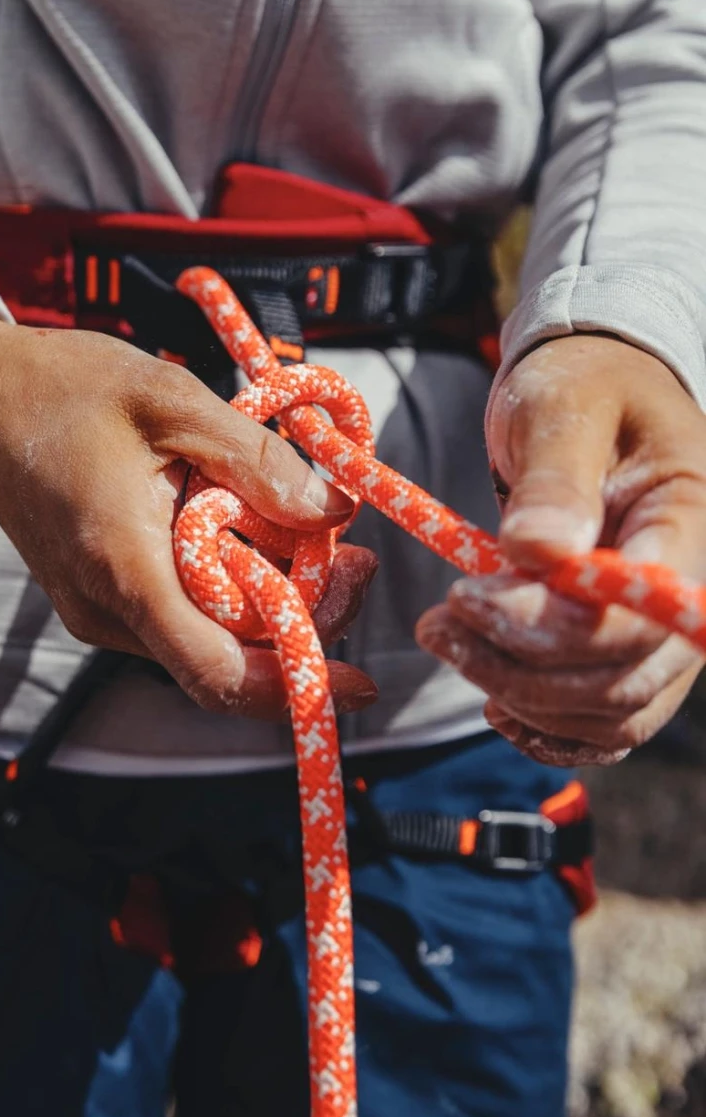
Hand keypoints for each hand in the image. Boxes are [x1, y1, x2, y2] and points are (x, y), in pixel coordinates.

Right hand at [0, 303, 378, 719]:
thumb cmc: (63, 387)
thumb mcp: (170, 398)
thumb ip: (255, 459)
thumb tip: (333, 511)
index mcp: (123, 568)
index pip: (217, 671)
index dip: (296, 686)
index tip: (359, 683)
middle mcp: (106, 611)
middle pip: (228, 659)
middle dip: (302, 624)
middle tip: (357, 560)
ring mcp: (99, 611)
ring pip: (208, 640)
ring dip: (270, 605)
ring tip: (316, 537)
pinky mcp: (100, 599)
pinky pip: (183, 616)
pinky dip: (232, 591)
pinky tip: (258, 537)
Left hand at [416, 335, 705, 765]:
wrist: (596, 394)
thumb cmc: (583, 386)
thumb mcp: (563, 408)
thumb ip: (555, 479)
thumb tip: (540, 551)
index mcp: (689, 525)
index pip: (638, 619)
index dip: (548, 628)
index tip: (463, 596)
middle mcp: (690, 594)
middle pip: (621, 681)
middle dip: (518, 669)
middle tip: (435, 625)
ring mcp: (664, 632)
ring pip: (610, 714)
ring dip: (519, 698)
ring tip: (446, 641)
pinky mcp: (626, 652)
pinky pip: (604, 725)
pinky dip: (548, 730)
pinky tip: (494, 703)